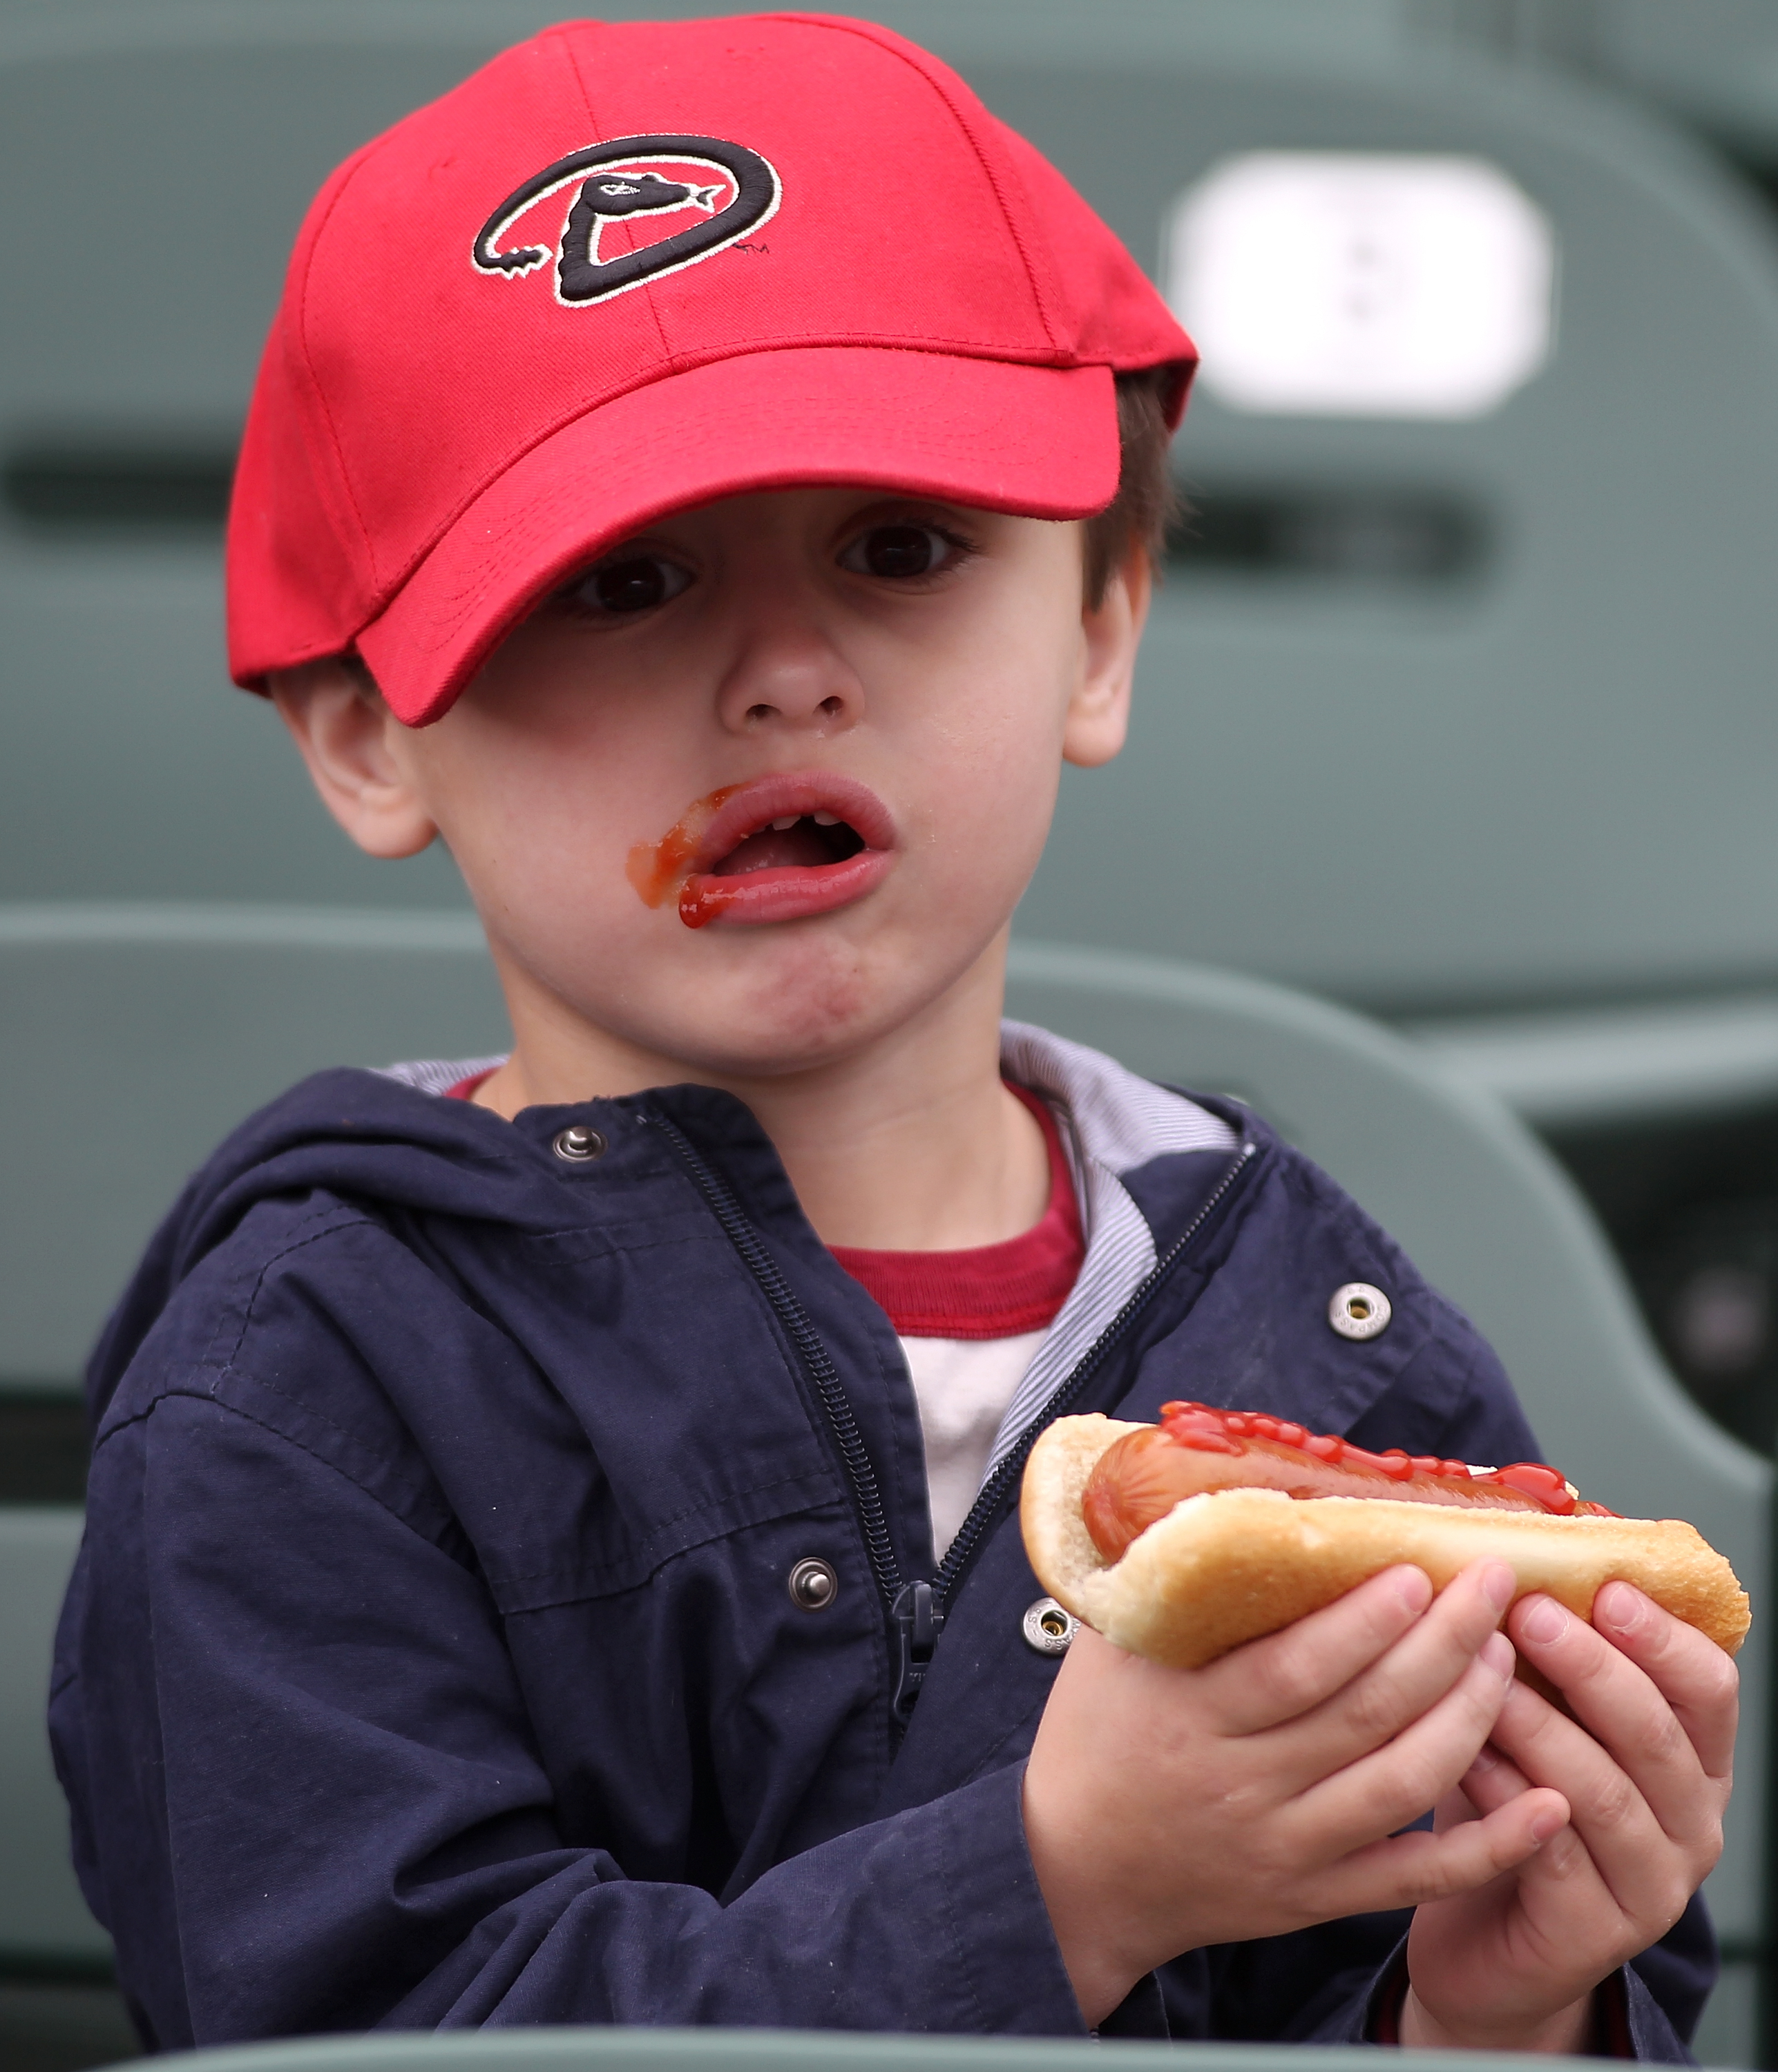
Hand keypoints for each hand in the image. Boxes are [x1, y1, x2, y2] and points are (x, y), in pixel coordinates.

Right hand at [1023, 1560, 1564, 2025]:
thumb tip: (1199, 1474)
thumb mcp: (1105, 1645)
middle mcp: (1243, 1784)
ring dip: (1470, 1720)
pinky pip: (1414, 1876)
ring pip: (1401, 1786)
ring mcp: (1284, 1847)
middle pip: (1365, 1716)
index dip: (1364, 1621)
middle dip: (1444, 1645)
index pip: (1294, 1667)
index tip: (1417, 1569)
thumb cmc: (1093, 1736)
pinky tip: (1547, 1803)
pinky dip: (1488, 1845)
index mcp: (1189, 1716)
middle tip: (1494, 1587)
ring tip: (1509, 1658)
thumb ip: (1154, 1574)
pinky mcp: (1314, 1897)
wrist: (1073, 1872)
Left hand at [1404, 1582, 1736, 2052]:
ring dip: (1541, 1727)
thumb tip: (1505, 1553)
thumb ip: (1539, 1651)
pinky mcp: (1594, 1935)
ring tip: (1485, 1679)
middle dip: (1594, 1667)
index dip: (1663, 1636)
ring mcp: (1650, 1887)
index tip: (1607, 1586)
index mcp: (1691, 1760)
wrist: (1482, 1937)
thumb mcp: (1535, 1713)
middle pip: (1659, 1735)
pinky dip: (1507, 1796)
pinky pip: (1553, 1852)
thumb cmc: (1505, 1801)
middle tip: (1530, 1613)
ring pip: (1605, 1792)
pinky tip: (1466, 1756)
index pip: (1709, 1688)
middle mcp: (1690, 1824)